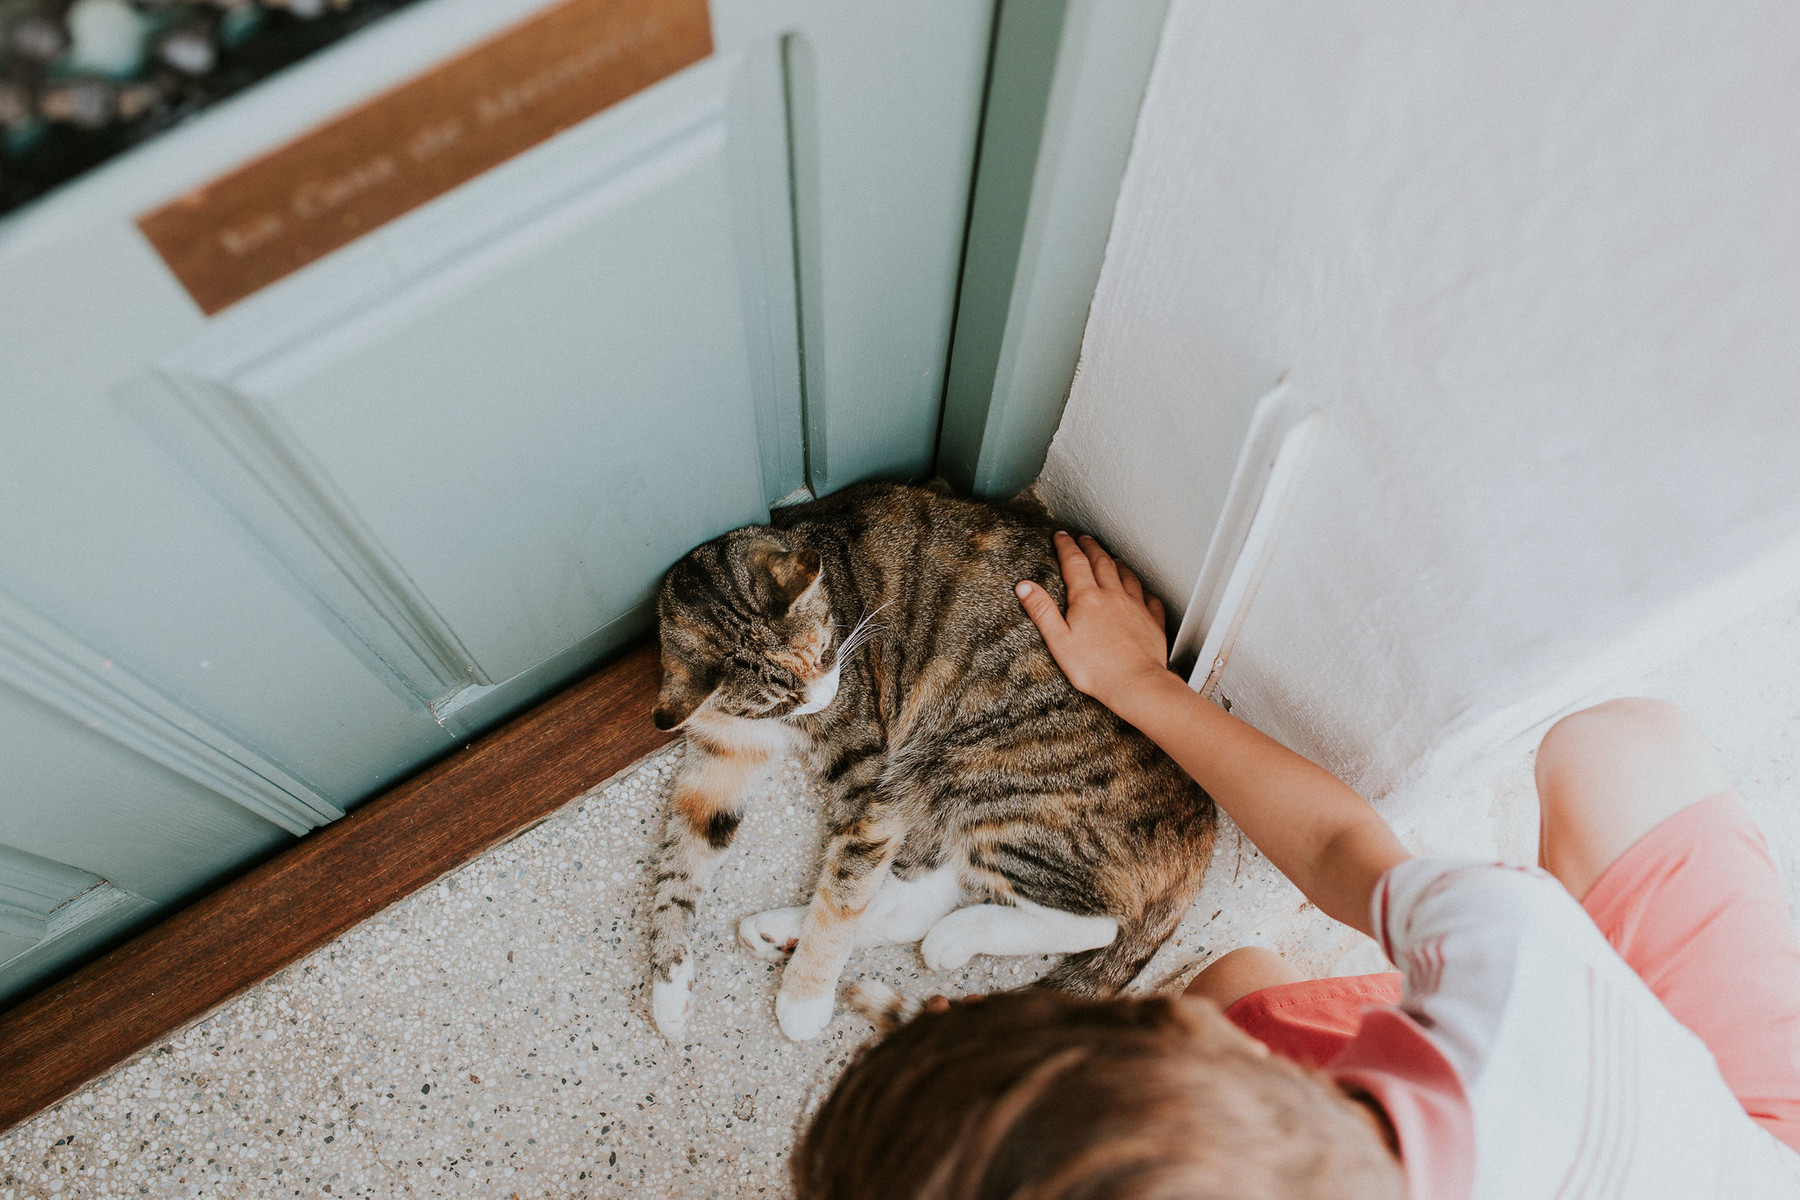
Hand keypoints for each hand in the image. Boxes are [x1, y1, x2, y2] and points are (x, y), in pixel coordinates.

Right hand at [1016, 532, 1172, 710]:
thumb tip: (1024, 586)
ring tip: (1111, 557)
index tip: (1061, 536)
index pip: (1074, 563)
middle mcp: (1112, 596)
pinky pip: (1149, 598)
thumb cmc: (1095, 668)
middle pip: (1101, 562)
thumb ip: (1042, 610)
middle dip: (1091, 547)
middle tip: (1084, 538)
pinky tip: (1142, 592)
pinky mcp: (1152, 621)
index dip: (1066, 546)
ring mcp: (1135, 606)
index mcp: (1087, 599)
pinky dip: (1143, 590)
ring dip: (1116, 563)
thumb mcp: (1058, 641)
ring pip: (1126, 575)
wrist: (1135, 683)